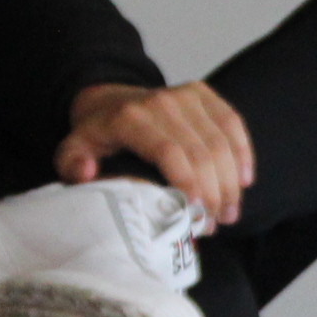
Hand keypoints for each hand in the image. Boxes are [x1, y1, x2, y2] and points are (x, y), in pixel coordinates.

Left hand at [56, 80, 253, 226]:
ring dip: (231, 181)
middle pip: (202, 151)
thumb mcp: (71, 152)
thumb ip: (72, 165)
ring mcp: (185, 94)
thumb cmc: (96, 136)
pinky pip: (232, 123)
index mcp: (130, 118)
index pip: (170, 153)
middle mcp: (161, 101)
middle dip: (215, 193)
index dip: (189, 185)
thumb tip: (87, 173)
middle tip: (216, 224)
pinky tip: (245, 180)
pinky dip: (243, 153)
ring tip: (230, 212)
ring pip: (221, 141)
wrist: (108, 99)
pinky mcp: (203, 92)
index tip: (198, 215)